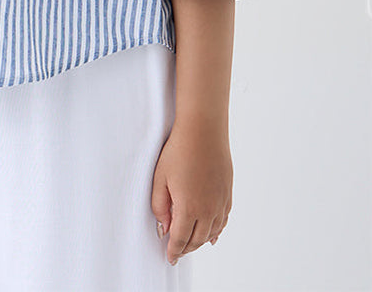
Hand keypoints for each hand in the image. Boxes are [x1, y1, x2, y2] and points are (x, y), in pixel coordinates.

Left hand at [151, 119, 232, 265]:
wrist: (203, 130)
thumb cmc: (179, 150)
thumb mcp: (160, 178)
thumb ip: (159, 206)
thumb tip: (164, 226)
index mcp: (189, 208)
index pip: (180, 239)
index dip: (174, 251)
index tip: (170, 257)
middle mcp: (208, 209)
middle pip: (197, 239)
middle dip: (186, 248)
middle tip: (177, 251)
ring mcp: (220, 202)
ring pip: (212, 232)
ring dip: (201, 241)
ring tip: (191, 244)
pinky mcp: (228, 192)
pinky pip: (223, 219)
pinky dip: (216, 230)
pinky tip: (213, 234)